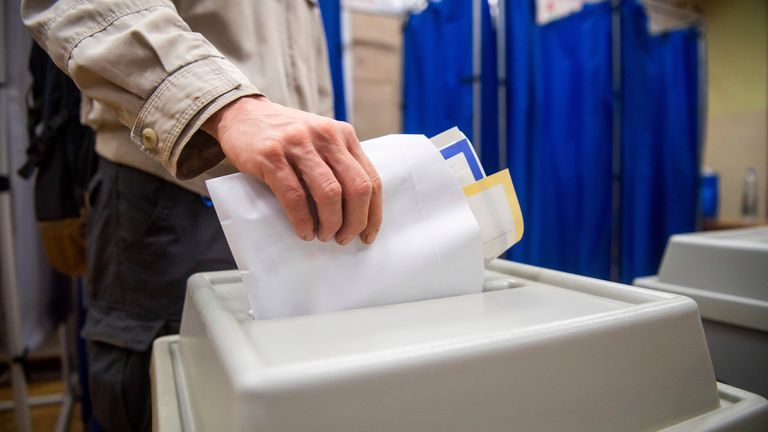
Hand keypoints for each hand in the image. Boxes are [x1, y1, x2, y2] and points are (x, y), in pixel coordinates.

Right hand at [203, 96, 381, 244]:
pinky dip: (303, 221)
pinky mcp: (272, 156)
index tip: (367, 235)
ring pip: (330, 193)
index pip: (371, 179)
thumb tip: (356, 212)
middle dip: (354, 222)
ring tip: (323, 236)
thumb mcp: (320, 140)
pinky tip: (303, 231)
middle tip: (343, 239)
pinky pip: (295, 196)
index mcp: (343, 135)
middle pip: (356, 188)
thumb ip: (339, 164)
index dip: (373, 213)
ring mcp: (299, 144)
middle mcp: (326, 136)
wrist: (242, 114)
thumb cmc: (285, 136)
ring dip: (330, 223)